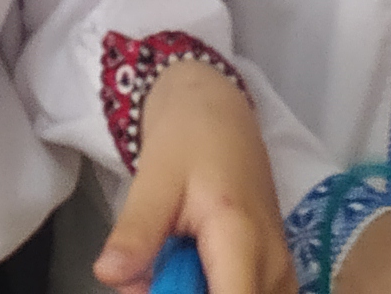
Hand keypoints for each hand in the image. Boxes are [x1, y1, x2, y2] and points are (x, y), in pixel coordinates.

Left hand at [95, 61, 295, 293]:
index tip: (154, 283)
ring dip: (197, 292)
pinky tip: (189, 268)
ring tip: (169, 260)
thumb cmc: (187, 140)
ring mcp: (282, 274)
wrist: (221, 115)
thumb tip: (108, 276)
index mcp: (242, 239)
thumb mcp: (153, 179)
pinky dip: (214, 289)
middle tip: (150, 271)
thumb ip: (136, 232)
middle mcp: (274, 266)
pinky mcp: (279, 276)